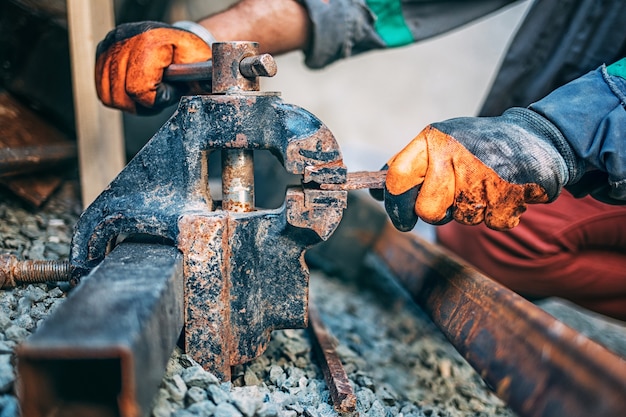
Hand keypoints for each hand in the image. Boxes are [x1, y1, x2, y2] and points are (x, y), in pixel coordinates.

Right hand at [95, 21, 211, 113]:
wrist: (178, 42)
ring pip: (108, 94)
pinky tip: (134, 88)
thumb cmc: (190, 57)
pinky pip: (102, 88)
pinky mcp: (103, 51)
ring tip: (147, 93)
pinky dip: (118, 95)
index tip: (168, 92)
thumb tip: (204, 91)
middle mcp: (126, 37)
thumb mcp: (201, 70)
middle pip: (120, 94)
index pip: (138, 88)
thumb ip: (201, 84)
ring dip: (129, 102)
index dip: (156, 99)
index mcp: (151, 40)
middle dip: (142, 104)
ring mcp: (112, 42)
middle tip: (158, 95)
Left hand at [372, 108, 570, 230]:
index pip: (397, 178)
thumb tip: (376, 192)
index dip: (395, 203)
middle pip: (428, 210)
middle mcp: (456, 154)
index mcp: (434, 140)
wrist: (536, 137)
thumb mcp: (440, 141)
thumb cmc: (477, 144)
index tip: (402, 217)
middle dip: (438, 213)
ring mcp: (484, 175)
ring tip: (484, 185)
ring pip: (461, 219)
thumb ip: (409, 165)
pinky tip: (503, 191)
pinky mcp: (511, 193)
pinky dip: (497, 213)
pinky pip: (492, 223)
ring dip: (470, 210)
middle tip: (451, 199)